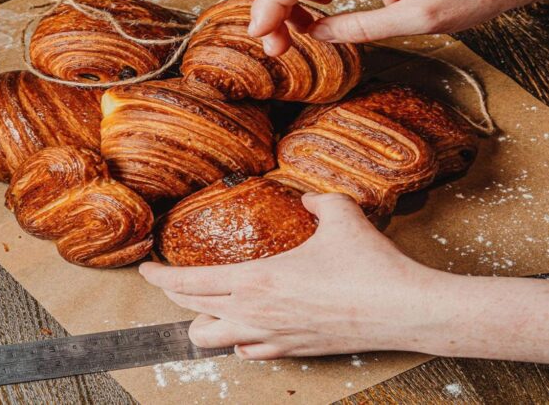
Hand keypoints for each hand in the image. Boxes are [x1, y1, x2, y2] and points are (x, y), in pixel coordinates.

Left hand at [140, 193, 441, 359]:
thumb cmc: (369, 264)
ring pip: (214, 340)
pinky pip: (247, 352)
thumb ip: (315, 200)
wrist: (403, 309)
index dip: (160, 278)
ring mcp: (273, 337)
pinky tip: (244, 326)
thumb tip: (304, 197)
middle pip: (193, 312)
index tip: (146, 270)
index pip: (189, 283)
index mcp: (258, 278)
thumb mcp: (340, 213)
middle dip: (173, 297)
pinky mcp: (293, 351)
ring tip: (204, 305)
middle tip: (168, 282)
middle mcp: (256, 312)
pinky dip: (236, 339)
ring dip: (203, 322)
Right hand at [249, 0, 542, 54]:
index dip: (270, 4)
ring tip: (286, 40)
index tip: (260, 36)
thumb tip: (314, 34)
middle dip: (268, 8)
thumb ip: (361, 27)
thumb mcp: (414, 20)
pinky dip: (297, 5)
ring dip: (280, 8)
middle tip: (274, 47)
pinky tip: (307, 24)